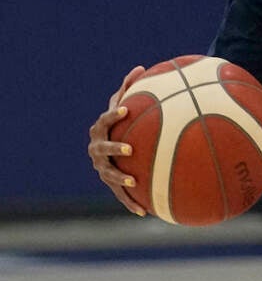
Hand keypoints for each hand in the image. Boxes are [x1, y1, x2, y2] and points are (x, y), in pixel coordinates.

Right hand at [87, 66, 146, 215]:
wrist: (114, 147)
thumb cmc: (123, 122)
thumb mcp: (125, 104)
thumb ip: (130, 88)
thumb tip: (141, 67)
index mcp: (100, 130)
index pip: (105, 121)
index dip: (114, 115)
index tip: (126, 109)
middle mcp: (97, 150)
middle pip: (101, 149)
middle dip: (113, 148)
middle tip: (129, 148)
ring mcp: (102, 168)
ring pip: (109, 174)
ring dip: (120, 177)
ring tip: (134, 179)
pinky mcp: (112, 184)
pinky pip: (121, 195)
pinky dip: (131, 203)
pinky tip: (146, 212)